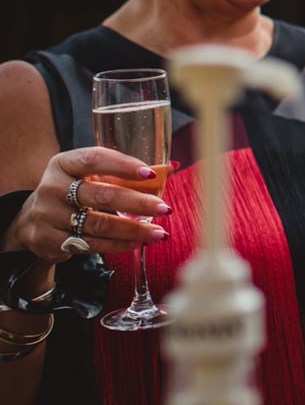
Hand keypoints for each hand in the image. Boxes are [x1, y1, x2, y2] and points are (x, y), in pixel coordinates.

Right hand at [7, 148, 169, 263]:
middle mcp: (52, 187)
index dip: (123, 165)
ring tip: (160, 233)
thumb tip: (171, 167)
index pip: (94, 159)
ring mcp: (46, 215)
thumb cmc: (73, 192)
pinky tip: (137, 243)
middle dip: (137, 203)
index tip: (151, 173)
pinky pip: (89, 245)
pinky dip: (117, 245)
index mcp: (64, 164)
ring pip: (97, 224)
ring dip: (133, 230)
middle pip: (100, 195)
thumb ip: (127, 172)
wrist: (32, 219)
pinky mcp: (47, 240)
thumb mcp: (90, 176)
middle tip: (165, 209)